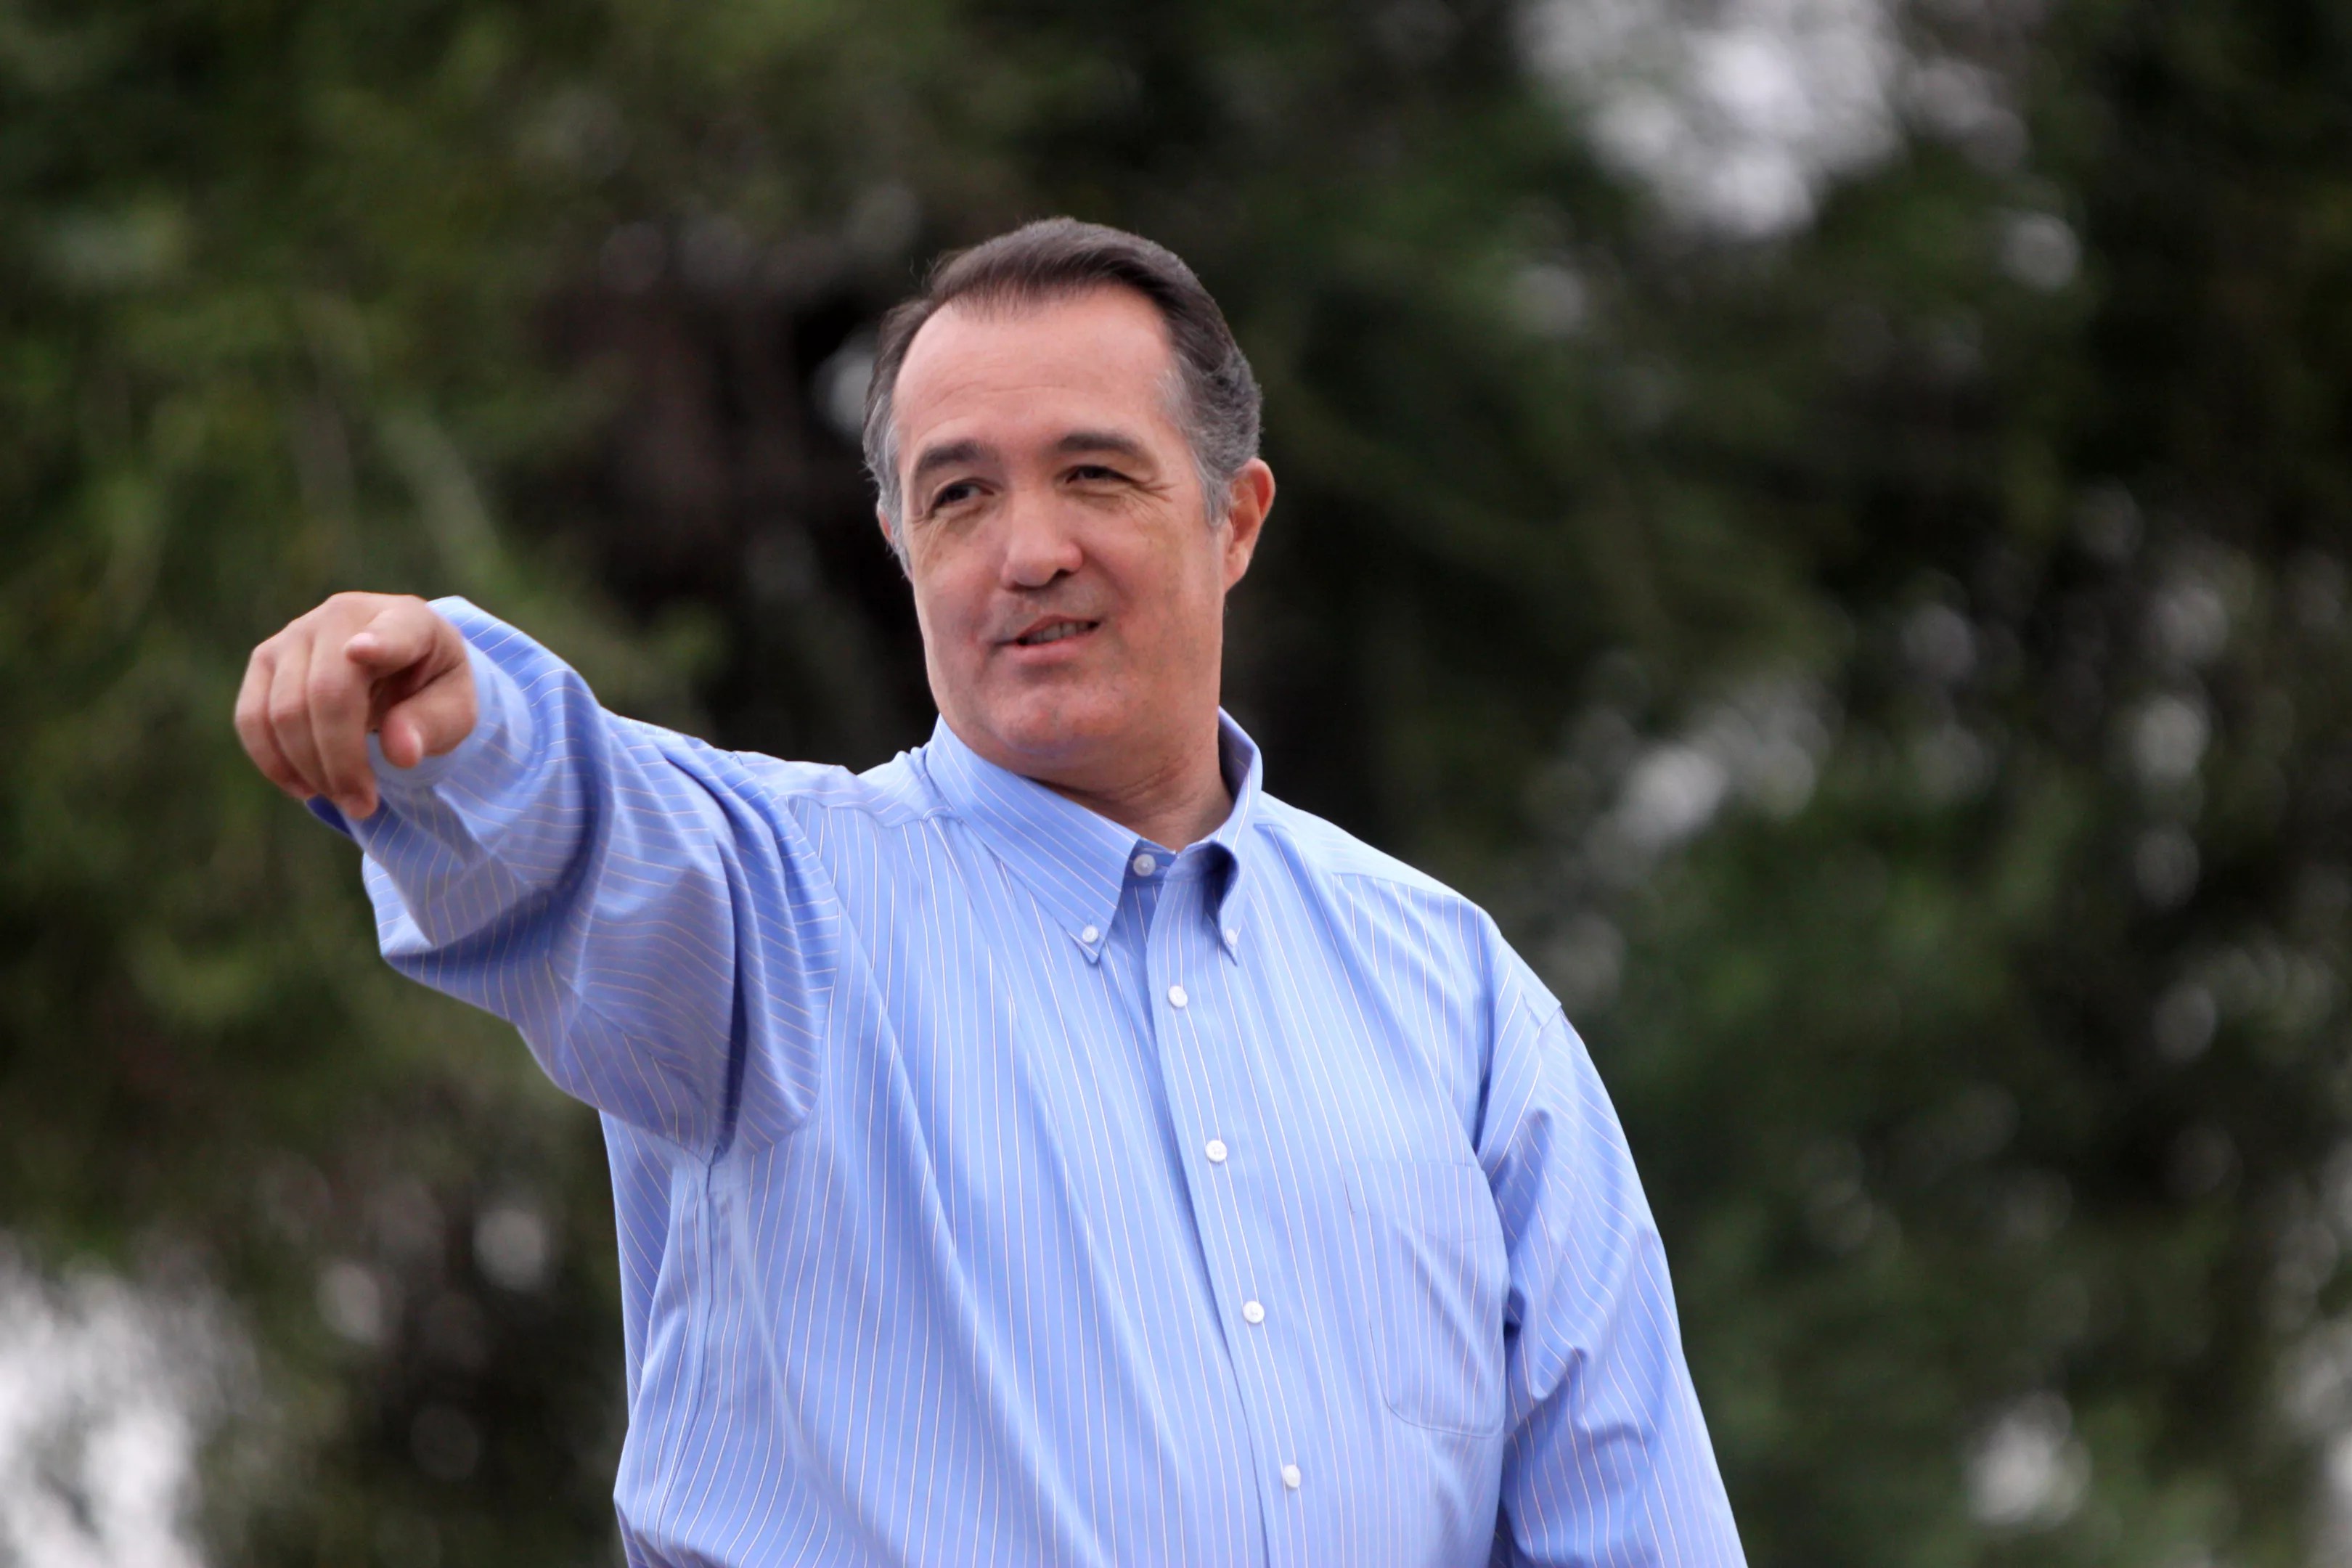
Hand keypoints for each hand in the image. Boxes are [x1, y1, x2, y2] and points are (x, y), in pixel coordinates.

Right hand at [234, 592, 477, 819]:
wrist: (398, 668)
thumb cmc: (431, 689)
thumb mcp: (455, 710)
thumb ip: (432, 726)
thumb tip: (399, 753)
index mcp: (407, 619)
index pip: (393, 631)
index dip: (378, 642)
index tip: (360, 652)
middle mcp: (343, 615)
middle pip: (326, 693)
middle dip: (342, 761)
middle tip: (364, 806)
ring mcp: (296, 633)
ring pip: (283, 711)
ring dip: (311, 768)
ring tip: (345, 799)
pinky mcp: (265, 659)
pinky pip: (252, 717)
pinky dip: (275, 762)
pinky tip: (306, 788)